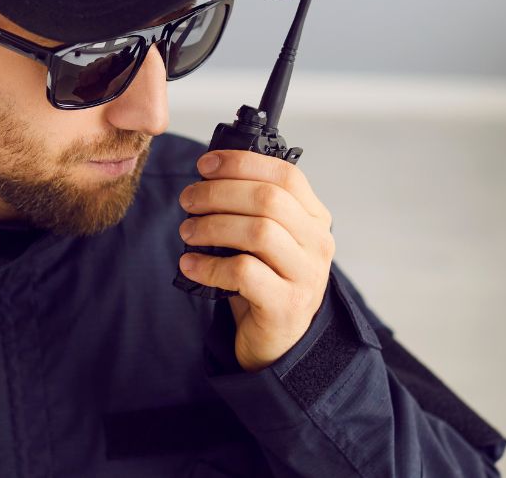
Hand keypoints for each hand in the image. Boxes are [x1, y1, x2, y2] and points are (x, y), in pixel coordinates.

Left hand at [178, 150, 335, 372]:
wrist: (279, 342)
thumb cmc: (266, 281)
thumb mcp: (267, 239)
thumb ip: (252, 208)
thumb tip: (209, 174)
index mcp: (315, 218)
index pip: (285, 175)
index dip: (241, 163)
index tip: (205, 165)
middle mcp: (317, 243)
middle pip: (268, 199)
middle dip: (219, 193)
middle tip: (188, 200)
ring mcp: (306, 275)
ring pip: (258, 232)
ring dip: (213, 225)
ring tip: (187, 231)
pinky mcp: (285, 305)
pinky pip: (244, 273)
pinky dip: (209, 265)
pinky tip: (190, 264)